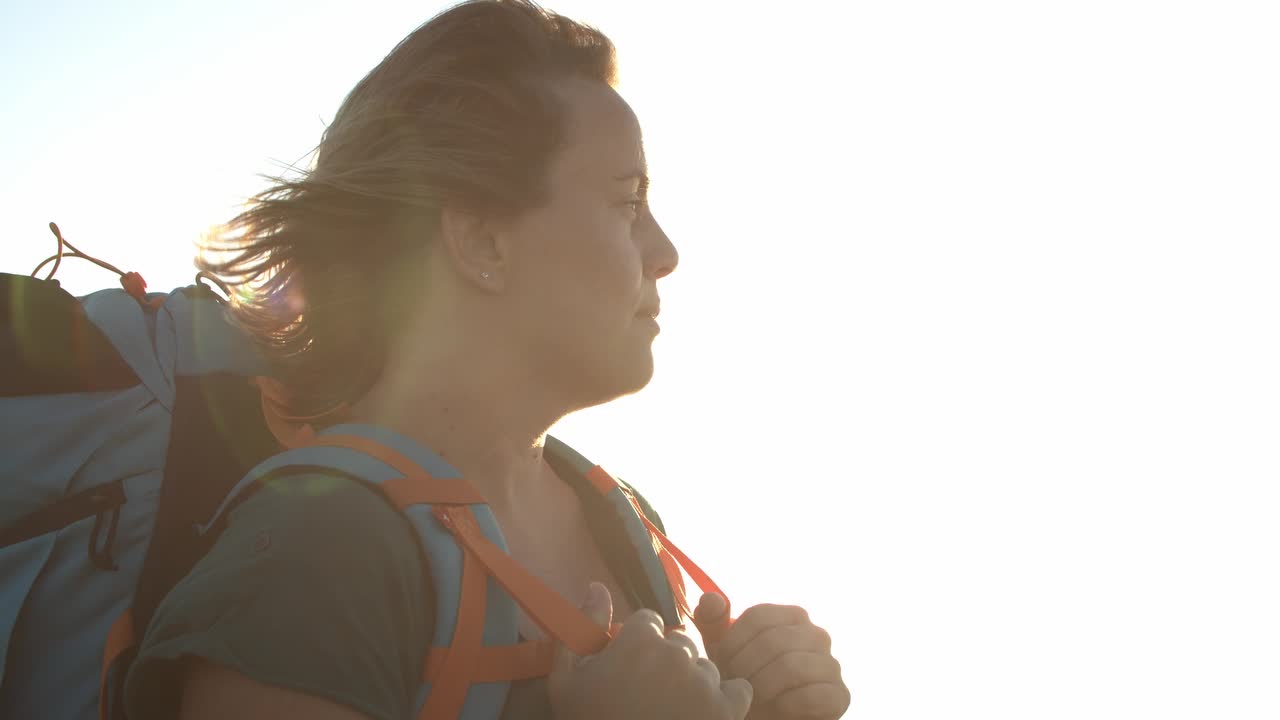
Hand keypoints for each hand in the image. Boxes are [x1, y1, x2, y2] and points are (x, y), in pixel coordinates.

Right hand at [548, 583, 752, 719]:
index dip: (636, 647)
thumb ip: (583, 626)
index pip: (648, 622)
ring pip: (706, 668)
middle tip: (649, 699)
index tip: (628, 674)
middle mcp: (676, 653)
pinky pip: (740, 690)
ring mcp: (705, 682)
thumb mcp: (566, 680)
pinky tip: (704, 716)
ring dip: (694, 684)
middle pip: (679, 644)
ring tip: (671, 714)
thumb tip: (598, 585)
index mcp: (639, 640)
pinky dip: (728, 701)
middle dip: (667, 664)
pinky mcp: (727, 712)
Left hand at [695, 594, 849, 719]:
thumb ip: (713, 622)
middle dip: (745, 667)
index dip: (733, 643)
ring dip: (762, 686)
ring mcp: (831, 664)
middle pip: (773, 640)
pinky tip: (775, 707)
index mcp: (792, 616)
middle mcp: (816, 635)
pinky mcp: (840, 695)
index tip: (721, 664)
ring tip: (750, 698)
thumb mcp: (722, 650)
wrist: (766, 716)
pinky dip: (785, 704)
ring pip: (791, 666)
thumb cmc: (744, 678)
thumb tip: (711, 599)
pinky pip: (811, 695)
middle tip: (733, 685)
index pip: (759, 617)